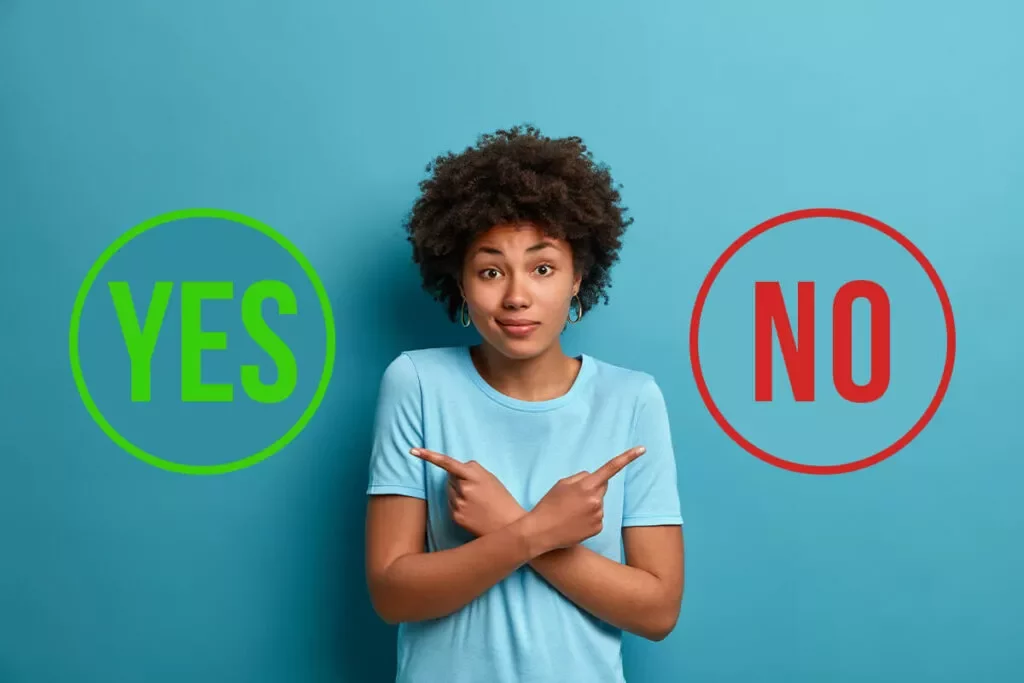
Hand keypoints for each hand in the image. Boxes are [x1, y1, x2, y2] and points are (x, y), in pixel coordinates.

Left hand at [410, 448, 524, 536]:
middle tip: (478, 491)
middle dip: (459, 480)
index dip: (429, 456)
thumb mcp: (491, 479)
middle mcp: (463, 488)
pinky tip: (473, 511)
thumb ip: (472, 472)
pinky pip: (450, 504)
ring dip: (459, 493)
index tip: (413, 451)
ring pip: (450, 491)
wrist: (509, 526)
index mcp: (474, 475)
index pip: (448, 462)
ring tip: (477, 502)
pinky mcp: (455, 516)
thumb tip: (452, 471)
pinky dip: (459, 505)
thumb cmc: (501, 500)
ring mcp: (458, 503)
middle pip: (450, 477)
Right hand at [526, 446, 645, 552]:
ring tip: (570, 513)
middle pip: (602, 486)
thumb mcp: (562, 484)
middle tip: (573, 498)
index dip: (627, 457)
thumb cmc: (549, 505)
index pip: (611, 468)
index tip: (642, 449)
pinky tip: (575, 522)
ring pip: (599, 503)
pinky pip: (597, 517)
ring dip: (589, 505)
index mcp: (586, 486)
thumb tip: (594, 479)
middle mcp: (596, 500)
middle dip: (592, 488)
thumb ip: (581, 478)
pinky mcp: (598, 528)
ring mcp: (598, 515)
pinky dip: (588, 518)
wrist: (540, 532)